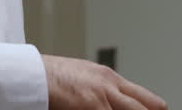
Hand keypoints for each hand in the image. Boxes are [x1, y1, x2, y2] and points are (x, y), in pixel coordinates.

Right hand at [41, 54, 166, 109]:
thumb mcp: (84, 76)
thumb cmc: (51, 77)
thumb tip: (115, 102)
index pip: (148, 100)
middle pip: (148, 108)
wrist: (32, 74)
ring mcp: (103, 98)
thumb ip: (103, 89)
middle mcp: (111, 87)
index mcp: (111, 78)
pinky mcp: (92, 107)